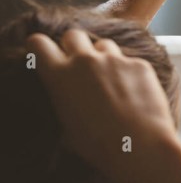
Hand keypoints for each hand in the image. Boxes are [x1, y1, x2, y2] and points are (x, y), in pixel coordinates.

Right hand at [26, 30, 179, 182]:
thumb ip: (65, 99)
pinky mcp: (140, 64)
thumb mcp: (67, 124)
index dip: (43, 48)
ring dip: (105, 57)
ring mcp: (114, 59)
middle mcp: (84, 61)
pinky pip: (131, 61)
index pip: (38, 43)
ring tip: (112, 80)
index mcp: (59, 75)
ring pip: (104, 45)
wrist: (139, 147)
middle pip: (73, 35)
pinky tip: (137, 93)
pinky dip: (131, 72)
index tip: (49, 55)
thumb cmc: (99, 145)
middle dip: (76, 46)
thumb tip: (70, 96)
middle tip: (82, 65)